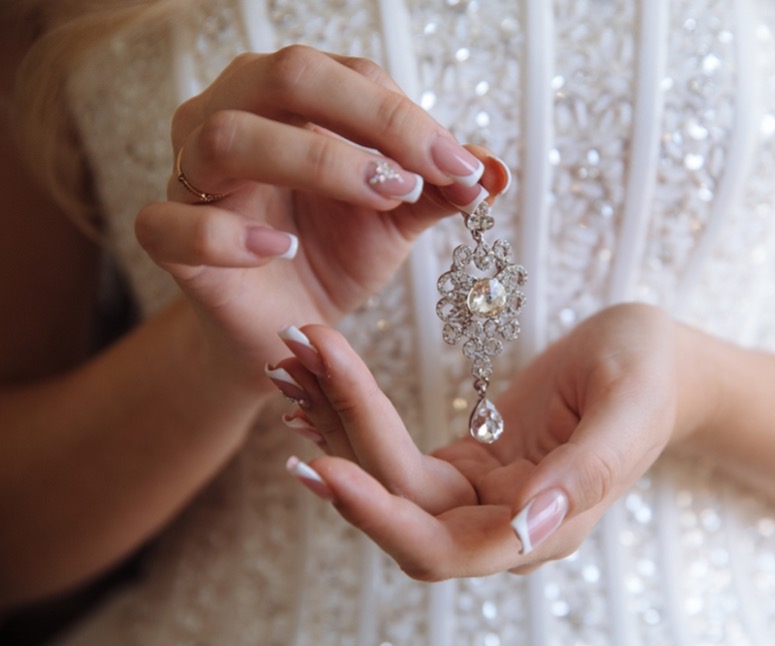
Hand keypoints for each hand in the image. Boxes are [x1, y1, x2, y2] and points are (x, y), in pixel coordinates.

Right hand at [134, 46, 506, 387]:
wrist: (287, 328)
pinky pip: (171, 225)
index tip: (460, 165)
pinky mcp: (168, 241)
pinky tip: (284, 249)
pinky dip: (228, 236)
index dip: (409, 115)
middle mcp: (232, 116)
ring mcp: (191, 177)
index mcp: (288, 99)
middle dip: (370, 119)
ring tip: (378, 198)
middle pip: (286, 77)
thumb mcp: (395, 218)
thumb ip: (438, 190)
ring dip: (315, 161)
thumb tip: (494, 170)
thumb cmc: (333, 254)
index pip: (349, 75)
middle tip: (421, 172)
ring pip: (229, 137)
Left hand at [274, 303, 689, 578]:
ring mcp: (481, 497)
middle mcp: (503, 523)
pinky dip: (359, 421)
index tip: (326, 467)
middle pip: (401, 512)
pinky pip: (398, 456)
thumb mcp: (628, 406)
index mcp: (544, 525)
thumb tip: (531, 527)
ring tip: (295, 364)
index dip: (382, 515)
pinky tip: (321, 388)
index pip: (444, 546)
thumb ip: (588, 471)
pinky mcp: (466, 466)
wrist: (654, 358)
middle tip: (291, 380)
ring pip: (390, 483)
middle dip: (343, 452)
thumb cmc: (651, 374)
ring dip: (340, 428)